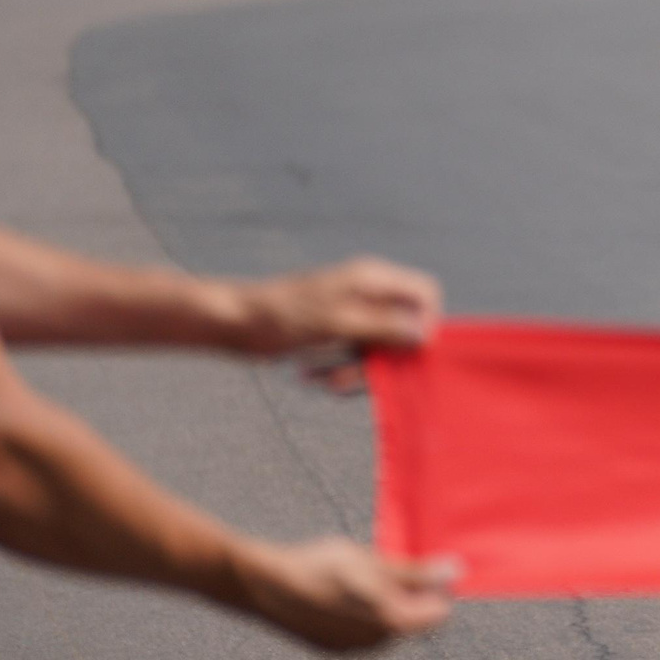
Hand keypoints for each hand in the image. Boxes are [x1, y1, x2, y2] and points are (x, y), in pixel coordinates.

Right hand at [233, 536, 455, 651]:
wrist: (265, 585)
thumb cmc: (321, 566)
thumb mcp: (373, 562)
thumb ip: (415, 572)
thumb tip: (455, 572)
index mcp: (391, 622)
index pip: (438, 614)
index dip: (438, 590)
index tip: (430, 568)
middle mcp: (374, 645)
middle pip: (411, 622)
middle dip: (411, 598)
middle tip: (390, 568)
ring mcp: (351, 651)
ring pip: (387, 629)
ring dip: (387, 607)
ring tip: (363, 579)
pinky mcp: (332, 651)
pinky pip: (363, 636)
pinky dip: (365, 617)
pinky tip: (346, 595)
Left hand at [234, 257, 440, 365]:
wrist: (233, 321)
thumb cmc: (281, 316)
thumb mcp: (336, 323)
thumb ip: (384, 327)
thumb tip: (424, 334)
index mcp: (372, 279)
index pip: (425, 294)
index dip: (426, 323)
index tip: (407, 352)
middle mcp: (368, 292)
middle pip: (403, 327)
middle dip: (383, 357)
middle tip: (353, 378)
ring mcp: (352, 312)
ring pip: (378, 346)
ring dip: (357, 368)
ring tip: (328, 381)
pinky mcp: (336, 330)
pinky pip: (354, 354)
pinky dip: (340, 368)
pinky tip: (316, 377)